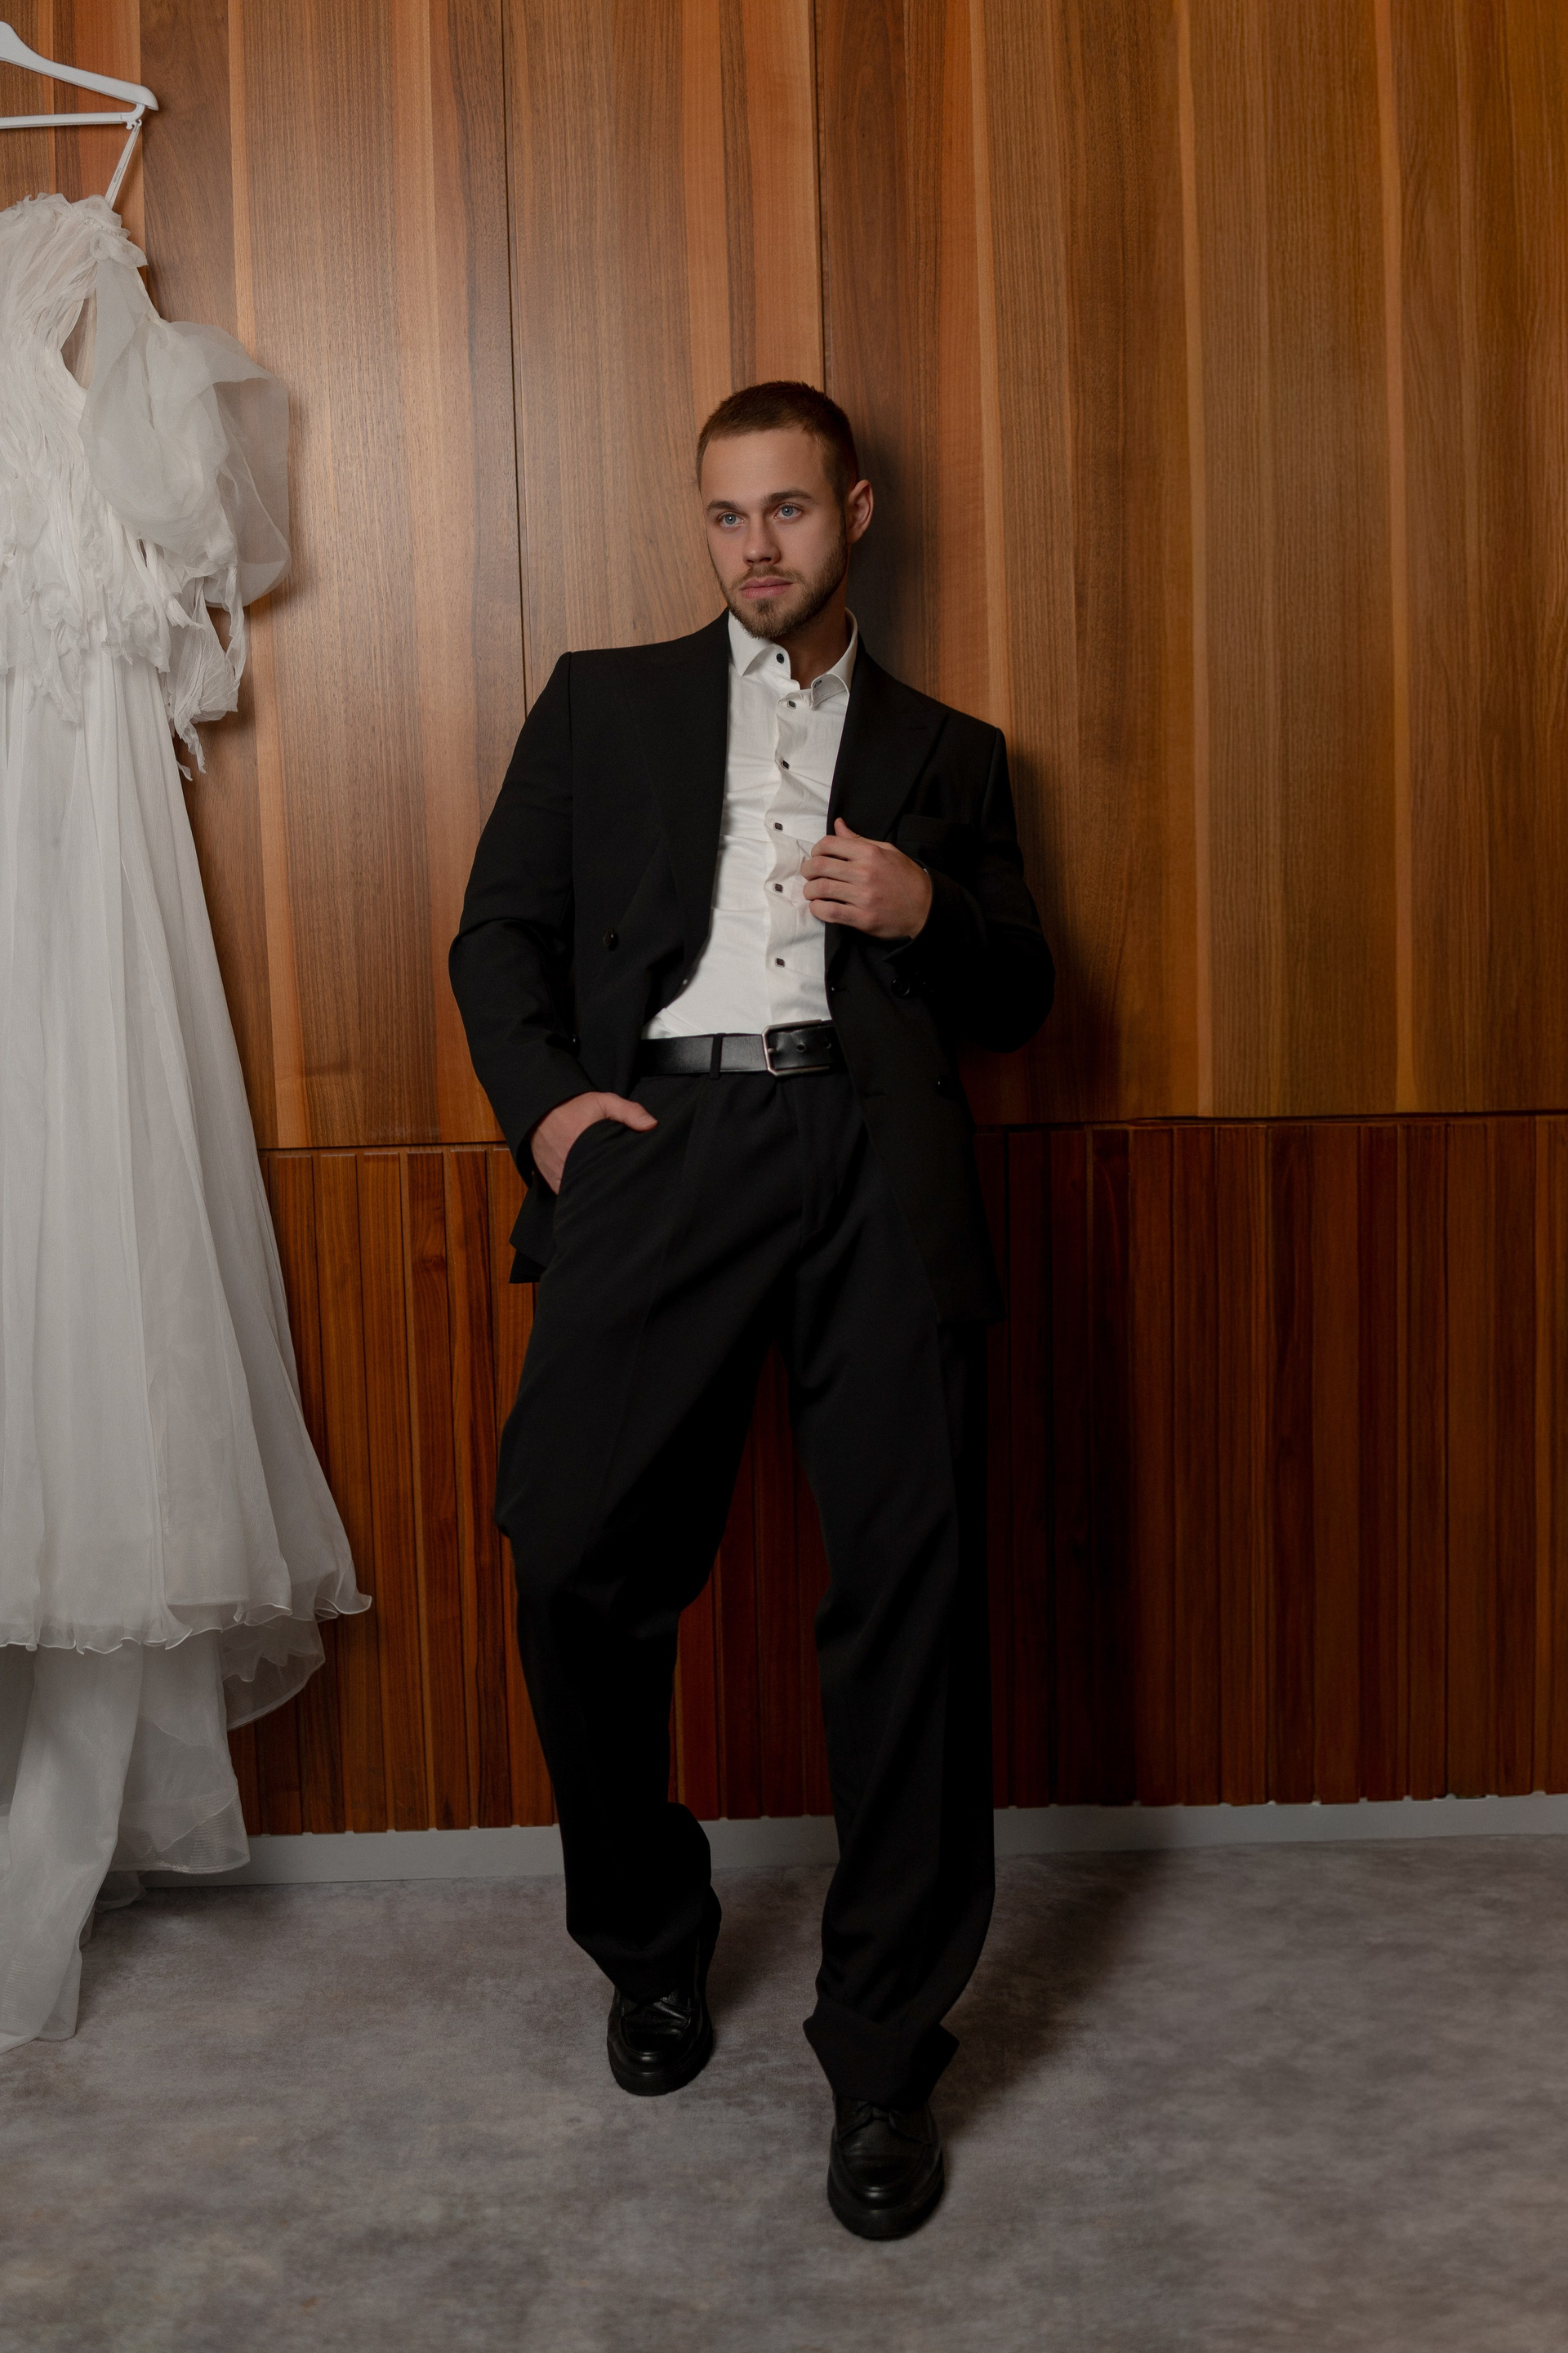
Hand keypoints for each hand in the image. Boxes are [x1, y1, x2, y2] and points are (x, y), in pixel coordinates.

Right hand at [530, 1091, 654, 1191]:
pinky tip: (593, 1193)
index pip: (611, 1171)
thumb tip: (652, 1125)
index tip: (634, 1176)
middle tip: (626, 1186)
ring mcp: (561, 1177)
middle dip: (612, 1187)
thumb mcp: (604, 1102)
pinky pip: (569, 1195)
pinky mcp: (553, 1183)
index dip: (624, 1176)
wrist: (541, 1112)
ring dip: (595, 1193)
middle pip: (598, 1186)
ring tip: (611, 1192)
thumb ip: (629, 1111)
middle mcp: (571, 1165)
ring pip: (583, 1193)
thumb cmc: (575, 1107)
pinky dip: (580, 1194)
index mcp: (586, 1146)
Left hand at [802, 818, 932, 939]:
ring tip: (812, 892)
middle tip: (809, 875)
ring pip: (821, 889)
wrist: (926, 908)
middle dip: (807, 870)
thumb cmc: (906, 878)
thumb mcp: (887, 851)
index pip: (829, 844)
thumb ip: (859, 840)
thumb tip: (839, 824)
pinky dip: (818, 909)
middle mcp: (865, 873)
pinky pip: (830, 912)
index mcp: (870, 853)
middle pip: (820, 865)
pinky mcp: (863, 918)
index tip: (817, 857)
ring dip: (809, 890)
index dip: (816, 850)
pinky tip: (819, 907)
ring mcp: (864, 897)